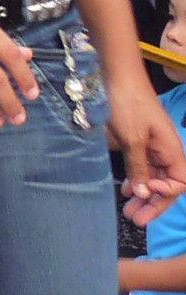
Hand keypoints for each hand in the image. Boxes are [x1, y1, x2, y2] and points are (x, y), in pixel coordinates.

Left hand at [110, 77, 185, 224]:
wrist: (117, 75)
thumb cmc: (128, 103)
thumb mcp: (132, 139)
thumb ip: (139, 168)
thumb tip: (145, 195)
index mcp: (172, 150)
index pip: (179, 184)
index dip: (165, 195)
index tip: (146, 197)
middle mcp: (166, 150)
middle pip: (166, 184)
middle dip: (153, 203)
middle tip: (134, 219)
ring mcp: (153, 146)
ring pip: (154, 178)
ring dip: (143, 194)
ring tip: (129, 210)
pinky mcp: (139, 141)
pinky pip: (143, 167)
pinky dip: (137, 179)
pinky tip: (127, 189)